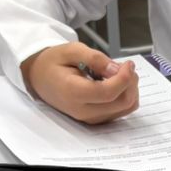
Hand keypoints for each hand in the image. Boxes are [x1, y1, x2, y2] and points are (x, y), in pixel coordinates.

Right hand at [20, 43, 139, 124]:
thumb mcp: (71, 50)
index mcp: (73, 92)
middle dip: (130, 82)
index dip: (124, 77)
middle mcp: (83, 111)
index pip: (109, 92)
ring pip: (126, 108)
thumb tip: (116, 69)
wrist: (39, 78)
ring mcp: (90, 118)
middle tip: (124, 66)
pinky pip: (121, 111)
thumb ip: (94, 58)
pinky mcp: (96, 120)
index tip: (128, 63)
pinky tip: (115, 83)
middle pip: (122, 102)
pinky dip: (125, 96)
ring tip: (118, 73)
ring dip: (130, 89)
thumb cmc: (54, 62)